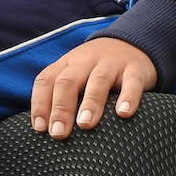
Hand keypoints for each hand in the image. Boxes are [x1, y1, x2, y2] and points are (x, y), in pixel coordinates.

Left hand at [30, 38, 156, 139]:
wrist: (132, 42)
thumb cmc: (96, 69)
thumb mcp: (76, 75)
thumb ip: (61, 97)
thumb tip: (46, 131)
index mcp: (66, 64)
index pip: (46, 81)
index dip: (40, 104)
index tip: (40, 129)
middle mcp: (85, 61)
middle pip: (68, 81)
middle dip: (61, 108)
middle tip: (58, 133)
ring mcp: (111, 63)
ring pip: (98, 80)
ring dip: (90, 103)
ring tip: (85, 124)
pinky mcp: (135, 69)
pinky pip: (132, 82)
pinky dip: (128, 97)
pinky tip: (123, 113)